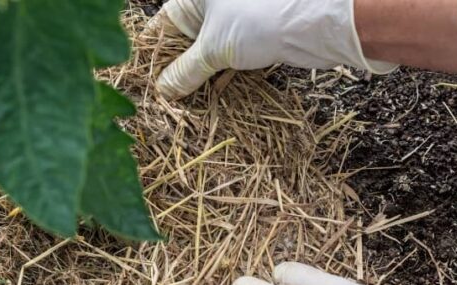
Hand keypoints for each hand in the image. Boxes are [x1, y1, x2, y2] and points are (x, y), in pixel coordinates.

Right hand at [152, 0, 396, 97]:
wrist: (315, 21)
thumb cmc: (259, 18)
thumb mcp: (212, 49)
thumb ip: (184, 71)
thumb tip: (163, 90)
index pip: (158, 28)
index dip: (149, 56)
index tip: (141, 83)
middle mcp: (209, 5)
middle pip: (180, 42)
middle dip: (173, 71)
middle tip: (162, 99)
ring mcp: (231, 20)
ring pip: (203, 53)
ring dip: (196, 78)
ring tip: (183, 103)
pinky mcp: (250, 37)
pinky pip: (225, 58)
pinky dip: (217, 76)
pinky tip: (210, 96)